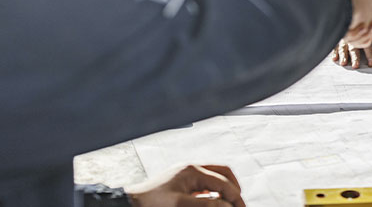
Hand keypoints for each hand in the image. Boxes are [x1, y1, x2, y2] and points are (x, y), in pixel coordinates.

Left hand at [126, 164, 244, 206]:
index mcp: (192, 170)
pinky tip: (212, 202)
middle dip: (234, 188)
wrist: (132, 203)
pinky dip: (213, 192)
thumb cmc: (152, 203)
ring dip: (224, 189)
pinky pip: (204, 184)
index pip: (222, 181)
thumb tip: (226, 205)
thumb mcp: (181, 205)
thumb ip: (206, 204)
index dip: (235, 196)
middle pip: (222, 172)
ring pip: (214, 177)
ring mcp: (187, 174)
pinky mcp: (182, 182)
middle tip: (239, 203)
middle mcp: (191, 168)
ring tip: (229, 203)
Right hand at [332, 26, 371, 68]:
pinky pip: (335, 44)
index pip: (368, 46)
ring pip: (344, 47)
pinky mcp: (339, 37)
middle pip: (355, 48)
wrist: (359, 12)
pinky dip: (334, 51)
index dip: (370, 55)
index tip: (371, 63)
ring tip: (343, 63)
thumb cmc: (369, 24)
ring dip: (343, 55)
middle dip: (355, 57)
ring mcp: (346, 37)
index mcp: (365, 35)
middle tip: (355, 66)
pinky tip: (334, 58)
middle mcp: (355, 36)